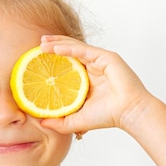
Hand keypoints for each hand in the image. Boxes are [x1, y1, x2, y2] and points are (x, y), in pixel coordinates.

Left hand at [39, 35, 155, 133]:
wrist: (128, 113)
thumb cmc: (108, 116)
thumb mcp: (76, 121)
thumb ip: (59, 122)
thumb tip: (41, 122)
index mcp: (88, 80)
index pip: (68, 65)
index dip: (54, 60)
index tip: (38, 59)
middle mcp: (93, 68)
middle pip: (70, 52)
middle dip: (54, 46)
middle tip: (38, 44)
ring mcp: (100, 61)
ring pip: (75, 48)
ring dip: (58, 43)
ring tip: (42, 42)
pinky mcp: (105, 57)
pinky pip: (83, 50)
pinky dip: (68, 48)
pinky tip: (55, 48)